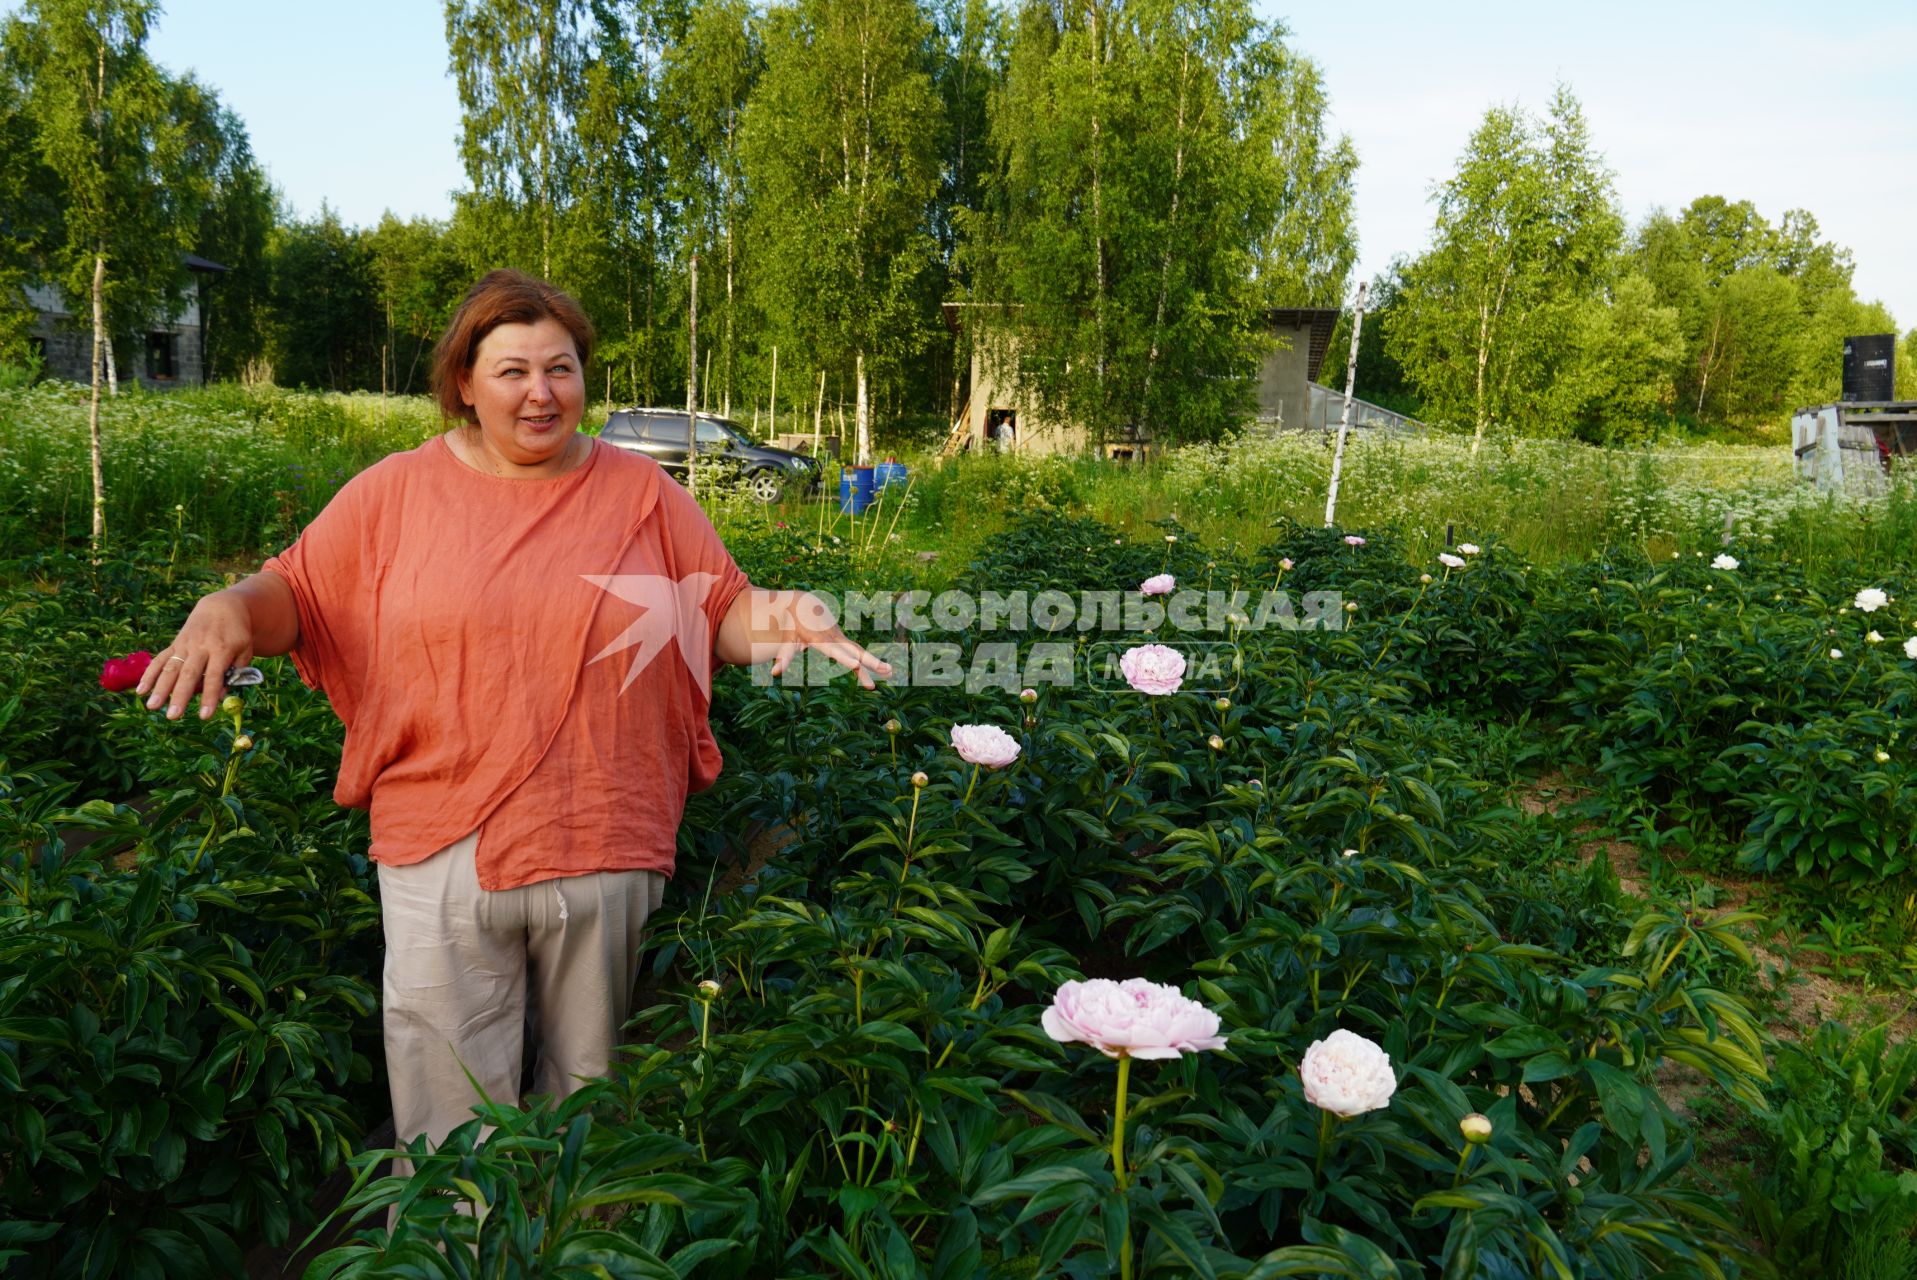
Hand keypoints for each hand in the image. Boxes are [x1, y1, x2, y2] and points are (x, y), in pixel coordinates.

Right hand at [136, 590, 254, 718]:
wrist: (222, 608)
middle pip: (188, 675)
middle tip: (172, 716)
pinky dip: (149, 674)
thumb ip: (236, 672)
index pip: (214, 677)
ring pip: (170, 668)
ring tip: (152, 706)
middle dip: (179, 696)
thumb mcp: (245, 650)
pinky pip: (160, 660)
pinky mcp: (174, 644)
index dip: (209, 697)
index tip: (205, 716)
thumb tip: (221, 696)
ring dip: (160, 688)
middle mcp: (200, 647)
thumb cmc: (237, 634)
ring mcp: (185, 645)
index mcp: (221, 649)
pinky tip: (141, 690)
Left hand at [731, 588, 892, 689]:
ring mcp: (840, 638)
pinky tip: (874, 677)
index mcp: (819, 637)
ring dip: (874, 663)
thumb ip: (783, 657)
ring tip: (891, 672)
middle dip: (869, 660)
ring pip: (859, 652)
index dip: (844, 657)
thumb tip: (774, 673)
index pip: (833, 650)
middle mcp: (833, 637)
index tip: (855, 665)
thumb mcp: (786, 640)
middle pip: (854, 650)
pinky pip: (856, 654)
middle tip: (885, 669)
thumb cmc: (792, 624)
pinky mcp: (842, 641)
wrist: (802, 604)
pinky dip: (866, 665)